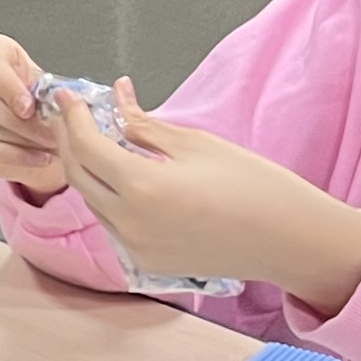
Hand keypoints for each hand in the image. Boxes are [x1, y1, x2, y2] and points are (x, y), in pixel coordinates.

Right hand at [0, 32, 66, 190]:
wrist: (32, 117)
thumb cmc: (37, 95)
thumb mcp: (46, 83)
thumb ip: (45, 90)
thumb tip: (55, 102)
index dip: (9, 88)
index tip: (29, 108)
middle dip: (14, 121)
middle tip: (46, 134)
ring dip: (15, 141)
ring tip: (46, 148)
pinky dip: (7, 157)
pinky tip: (32, 158)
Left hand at [45, 77, 360, 313]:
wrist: (290, 240)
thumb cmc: (256, 187)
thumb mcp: (197, 144)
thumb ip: (146, 125)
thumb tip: (118, 99)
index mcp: (141, 187)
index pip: (86, 146)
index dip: (73, 118)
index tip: (70, 98)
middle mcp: (129, 223)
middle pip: (77, 175)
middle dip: (70, 141)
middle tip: (75, 115)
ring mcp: (135, 248)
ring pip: (92, 201)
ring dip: (89, 170)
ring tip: (100, 141)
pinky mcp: (146, 262)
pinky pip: (112, 224)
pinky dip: (109, 197)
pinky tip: (123, 177)